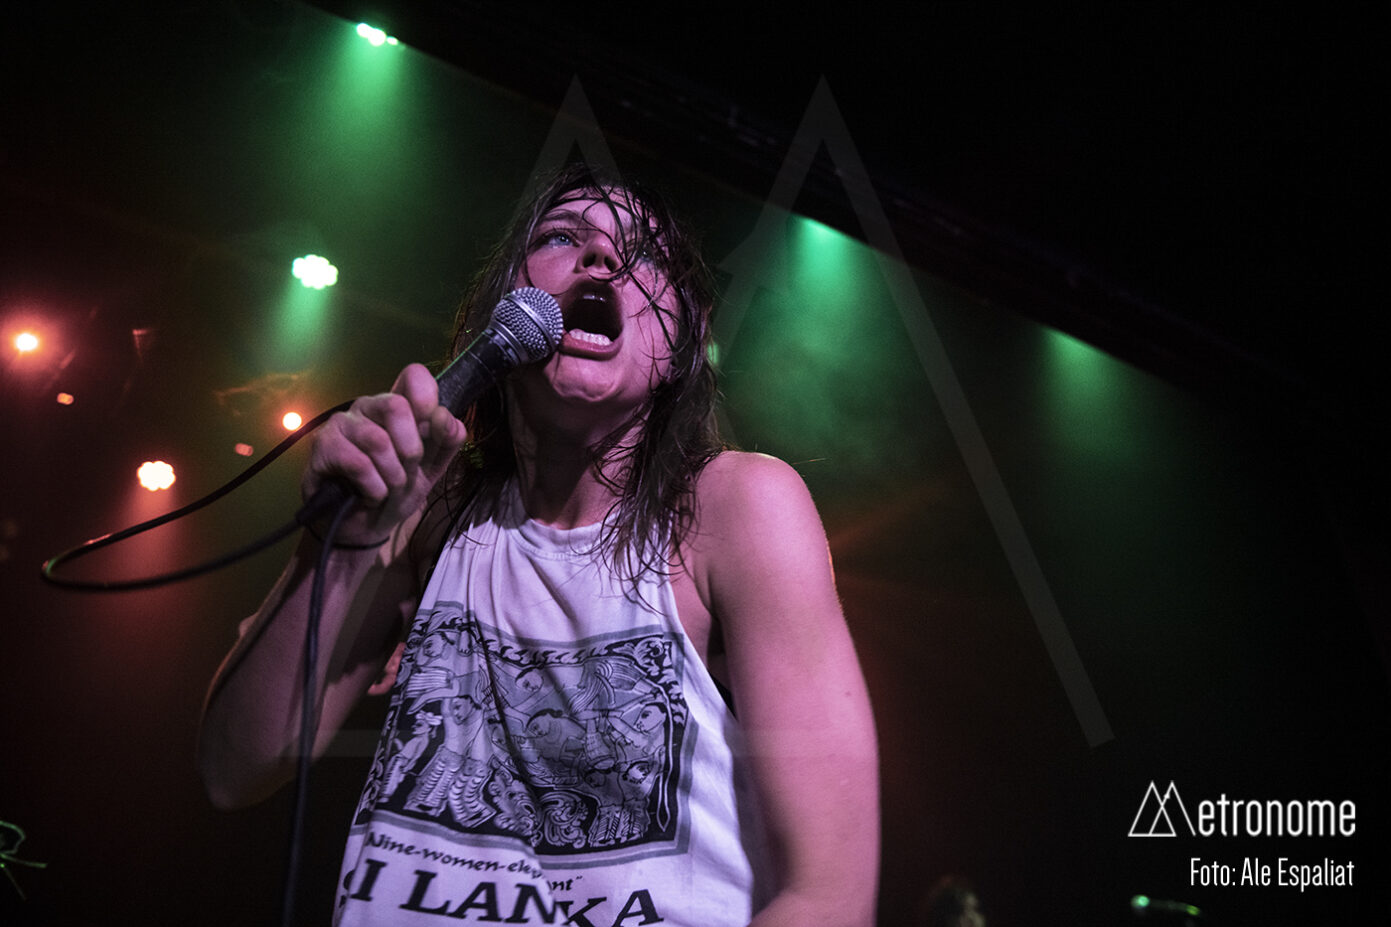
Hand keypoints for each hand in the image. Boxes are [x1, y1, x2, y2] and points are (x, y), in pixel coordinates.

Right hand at [301, 363, 466, 545]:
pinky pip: (358, 464)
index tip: (431, 429)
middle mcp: (369, 407)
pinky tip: (369, 496)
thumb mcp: (431, 469)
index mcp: (397, 407)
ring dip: (392, 477)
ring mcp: (343, 424)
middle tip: (407, 473)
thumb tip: (447, 419)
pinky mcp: (323, 446)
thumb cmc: (394, 491)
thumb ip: (446, 442)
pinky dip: (373, 489)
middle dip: (411, 451)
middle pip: (397, 406)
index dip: (428, 399)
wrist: (363, 528)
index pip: (413, 376)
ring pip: (378, 440)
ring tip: (387, 490)